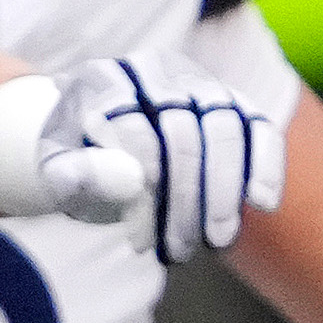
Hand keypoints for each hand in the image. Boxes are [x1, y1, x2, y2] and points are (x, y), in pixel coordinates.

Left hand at [29, 55, 284, 262]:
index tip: (139, 242)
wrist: (94, 142)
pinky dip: (265, 164)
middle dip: (186, 200)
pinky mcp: (230, 99)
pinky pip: (258, 125)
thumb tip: (131, 180)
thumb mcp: (57, 176)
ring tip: (216, 241)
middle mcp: (153, 70)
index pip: (136, 132)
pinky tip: (262, 204)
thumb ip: (79, 176)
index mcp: (103, 80)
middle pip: (184, 132)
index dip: (142, 191)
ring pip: (226, 127)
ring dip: (225, 191)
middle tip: (180, 252)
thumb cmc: (76, 163)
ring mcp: (195, 81)